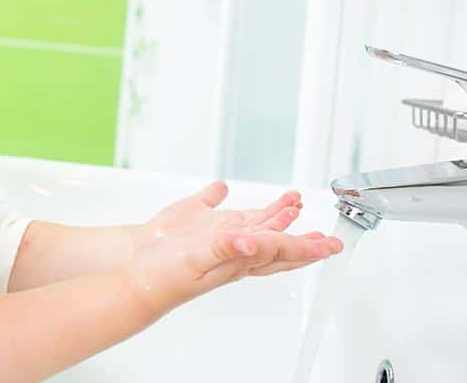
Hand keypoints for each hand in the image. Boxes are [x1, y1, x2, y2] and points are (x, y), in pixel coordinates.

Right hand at [123, 181, 342, 318]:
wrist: (135, 270)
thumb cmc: (164, 275)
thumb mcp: (196, 259)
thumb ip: (224, 248)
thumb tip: (251, 241)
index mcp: (239, 258)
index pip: (282, 250)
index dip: (308, 247)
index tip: (331, 245)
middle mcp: (234, 248)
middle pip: (278, 243)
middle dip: (304, 239)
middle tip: (327, 236)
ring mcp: (217, 237)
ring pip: (257, 227)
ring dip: (278, 215)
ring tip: (294, 203)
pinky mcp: (198, 225)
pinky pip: (222, 211)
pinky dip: (226, 199)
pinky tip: (225, 191)